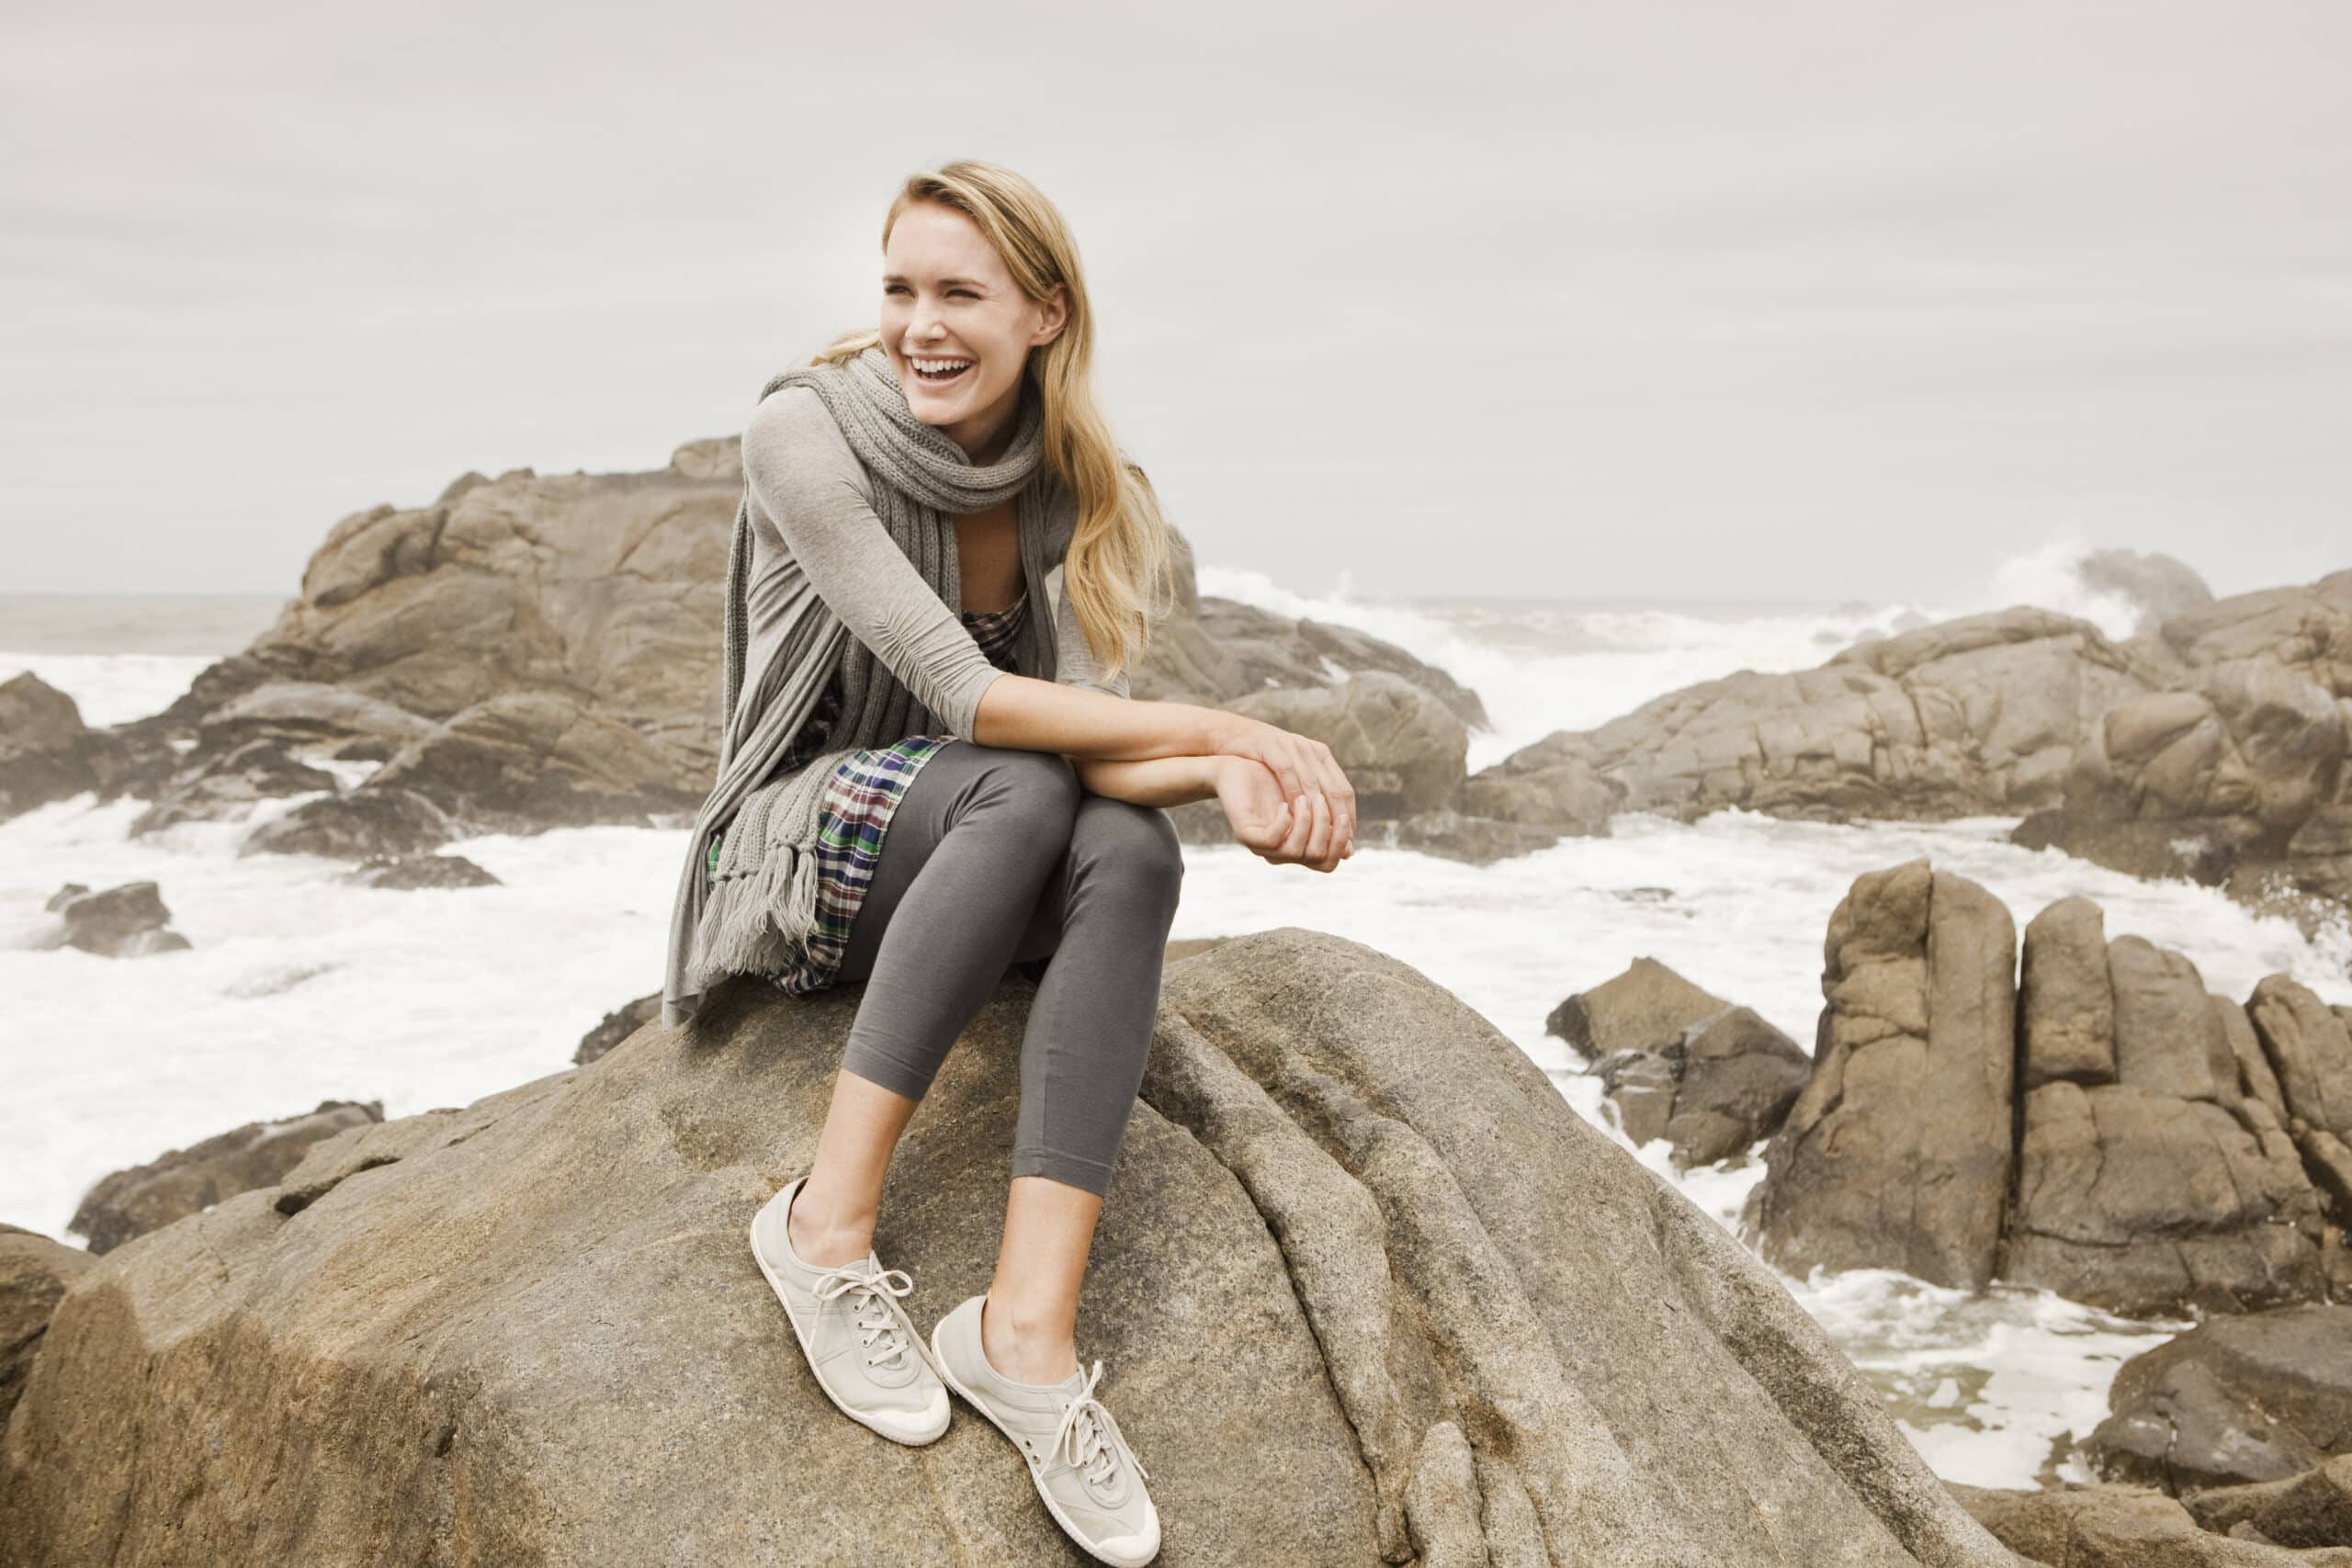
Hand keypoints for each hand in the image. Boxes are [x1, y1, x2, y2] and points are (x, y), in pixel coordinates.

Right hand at [1207, 716, 1356, 863]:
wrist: (1231, 736)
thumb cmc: (1261, 763)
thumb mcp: (1293, 775)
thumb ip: (1315, 795)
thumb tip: (1332, 826)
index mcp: (1320, 754)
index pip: (1344, 791)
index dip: (1347, 817)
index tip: (1346, 840)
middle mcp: (1309, 749)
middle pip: (1333, 788)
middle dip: (1335, 819)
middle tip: (1333, 842)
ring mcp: (1290, 745)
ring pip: (1312, 781)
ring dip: (1314, 809)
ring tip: (1315, 832)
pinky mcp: (1270, 744)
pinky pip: (1286, 770)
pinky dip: (1291, 791)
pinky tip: (1290, 810)